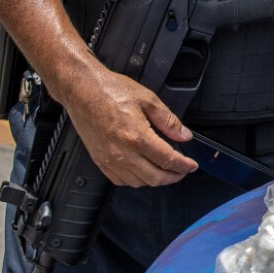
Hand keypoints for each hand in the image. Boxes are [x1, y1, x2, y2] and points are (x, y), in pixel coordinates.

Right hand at [58, 59, 195, 187]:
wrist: (81, 90)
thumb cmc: (109, 90)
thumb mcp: (147, 99)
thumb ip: (168, 120)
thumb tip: (184, 135)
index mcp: (137, 136)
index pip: (167, 159)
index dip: (183, 165)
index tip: (192, 166)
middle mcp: (122, 152)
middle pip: (154, 177)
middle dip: (173, 177)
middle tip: (182, 171)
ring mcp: (109, 159)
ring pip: (138, 182)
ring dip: (155, 180)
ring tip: (164, 171)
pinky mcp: (99, 160)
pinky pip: (120, 180)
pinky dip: (135, 181)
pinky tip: (142, 172)